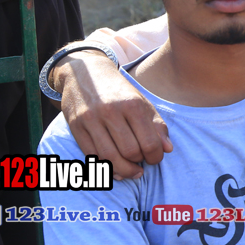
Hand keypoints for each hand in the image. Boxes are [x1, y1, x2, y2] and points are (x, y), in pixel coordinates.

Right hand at [57, 50, 171, 179]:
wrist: (85, 73)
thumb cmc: (119, 92)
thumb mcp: (143, 103)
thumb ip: (158, 126)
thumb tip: (168, 149)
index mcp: (133, 105)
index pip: (149, 143)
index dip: (156, 157)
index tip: (155, 158)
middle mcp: (111, 111)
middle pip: (130, 152)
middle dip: (139, 163)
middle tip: (142, 163)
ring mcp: (91, 119)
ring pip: (109, 157)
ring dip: (124, 170)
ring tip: (132, 171)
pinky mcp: (76, 126)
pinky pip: (91, 154)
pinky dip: (105, 167)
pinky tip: (115, 169)